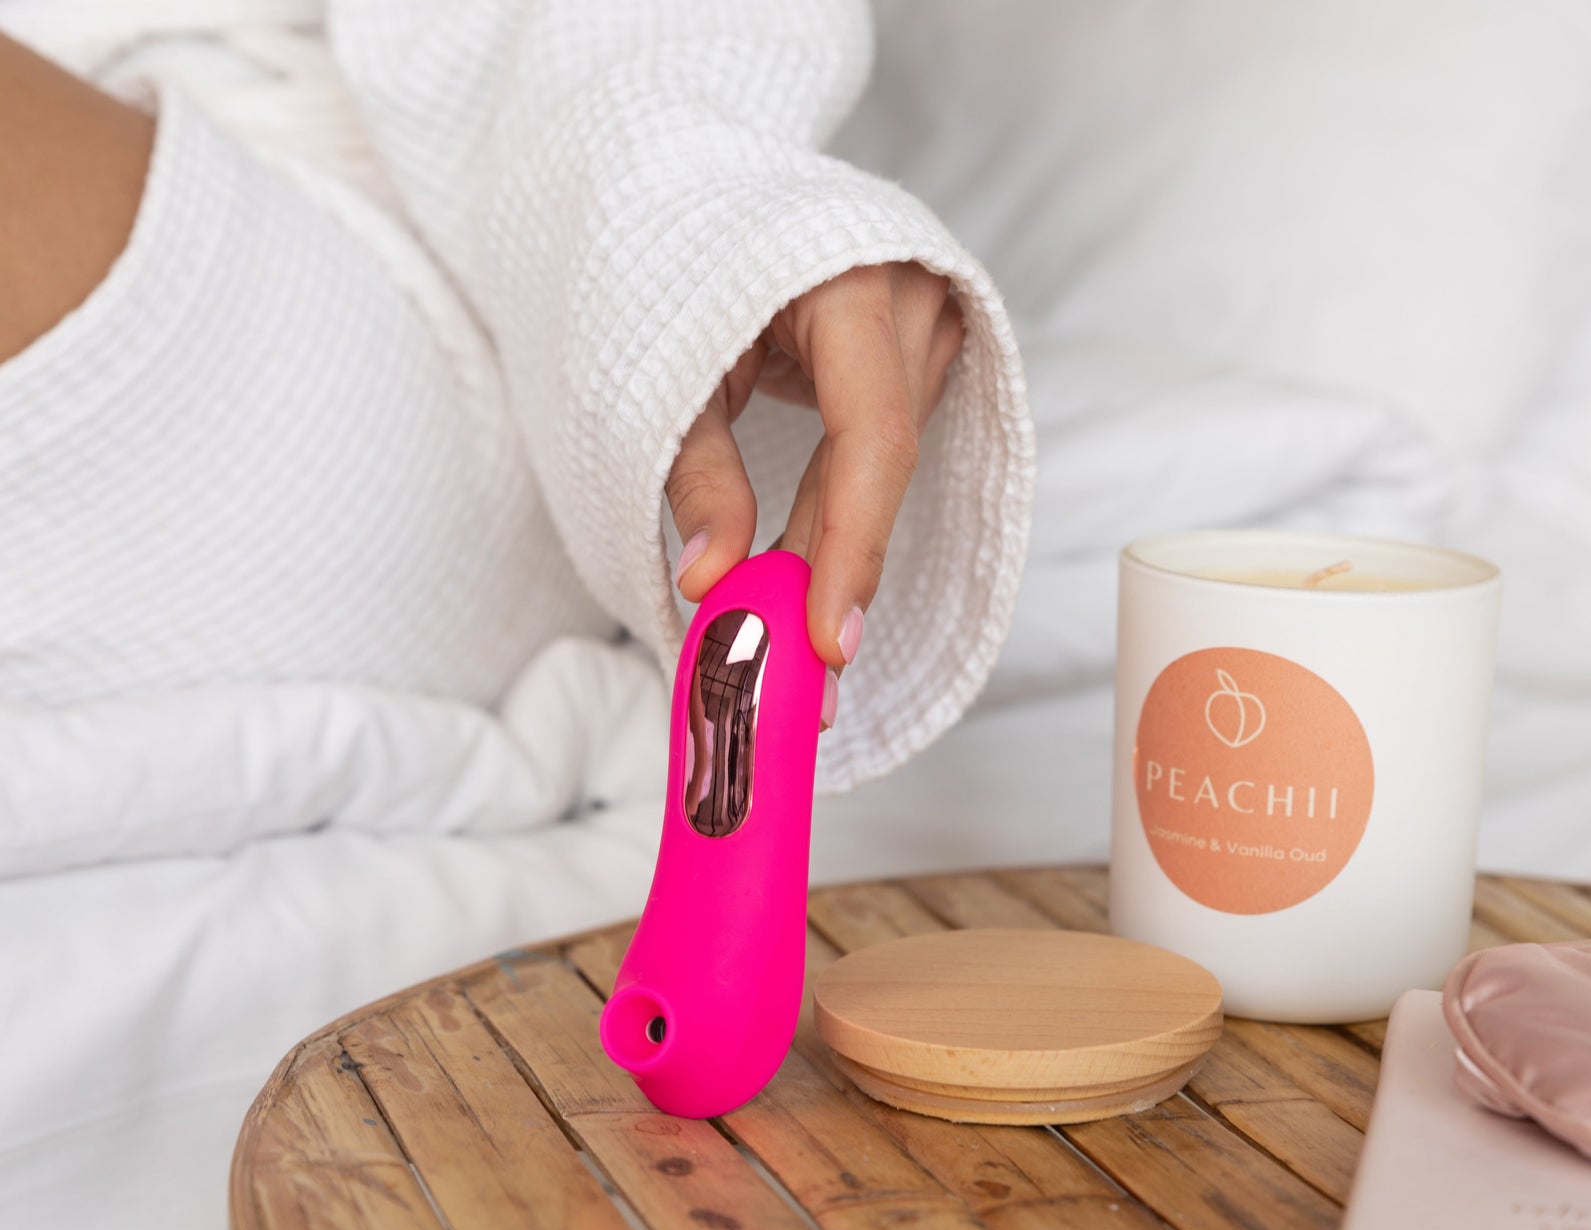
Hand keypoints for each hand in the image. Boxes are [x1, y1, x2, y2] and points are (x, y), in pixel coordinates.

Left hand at [665, 262, 963, 727]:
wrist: (693, 183)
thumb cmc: (673, 261)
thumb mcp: (665, 365)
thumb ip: (693, 471)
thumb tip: (710, 582)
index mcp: (850, 281)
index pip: (872, 439)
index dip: (851, 547)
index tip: (828, 642)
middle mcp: (913, 297)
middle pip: (883, 466)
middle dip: (834, 578)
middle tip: (801, 685)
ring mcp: (925, 319)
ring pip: (885, 467)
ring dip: (832, 555)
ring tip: (791, 645)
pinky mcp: (909, 351)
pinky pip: (878, 453)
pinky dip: (837, 518)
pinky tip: (806, 583)